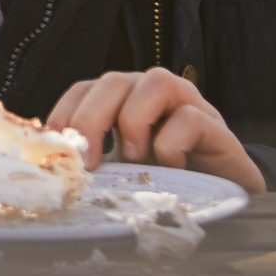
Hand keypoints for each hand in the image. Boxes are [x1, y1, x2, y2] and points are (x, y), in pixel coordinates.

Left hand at [45, 69, 266, 192]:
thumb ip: (94, 156)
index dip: (65, 113)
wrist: (222, 193)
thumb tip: (53, 164)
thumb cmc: (165, 177)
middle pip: (113, 82)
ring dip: (135, 120)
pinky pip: (190, 118)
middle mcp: (152, 92)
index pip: (85, 89)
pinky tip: (171, 166)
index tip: (57, 148)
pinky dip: (172, 143)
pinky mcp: (216, 125)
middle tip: (88, 161)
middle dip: (91, 119)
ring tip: (133, 157)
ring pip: (155, 82)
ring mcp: (187, 103)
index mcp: (123, 98)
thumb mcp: (121, 166)